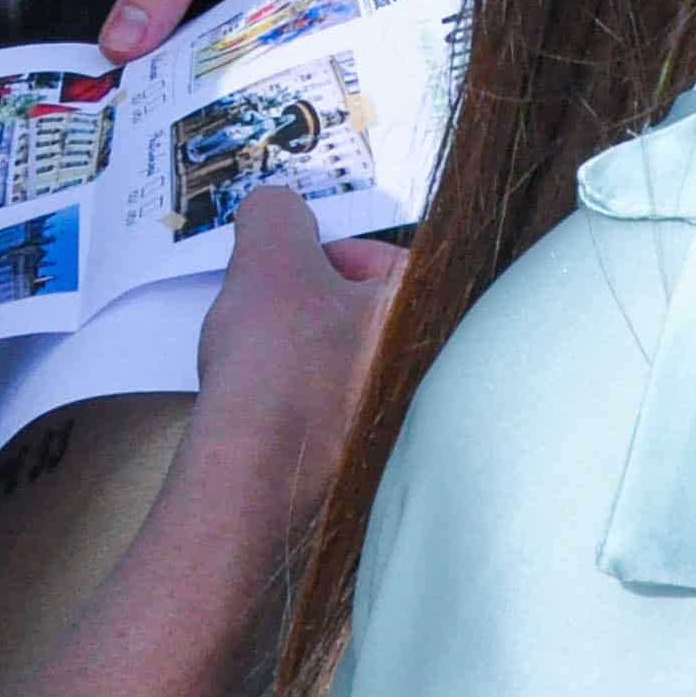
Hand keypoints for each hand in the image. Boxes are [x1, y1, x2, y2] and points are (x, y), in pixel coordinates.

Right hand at [189, 184, 403, 517]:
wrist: (258, 484)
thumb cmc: (279, 374)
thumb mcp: (269, 257)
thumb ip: (277, 214)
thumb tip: (276, 212)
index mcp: (431, 316)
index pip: (387, 261)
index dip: (326, 258)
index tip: (290, 273)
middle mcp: (437, 375)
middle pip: (366, 317)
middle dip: (315, 312)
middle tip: (273, 320)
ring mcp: (411, 429)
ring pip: (350, 370)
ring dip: (307, 361)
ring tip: (266, 372)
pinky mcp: (378, 472)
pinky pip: (340, 421)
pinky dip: (306, 412)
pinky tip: (273, 417)